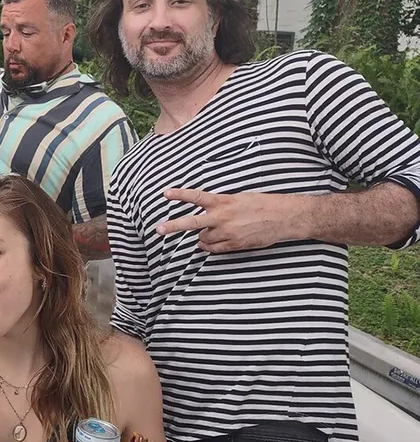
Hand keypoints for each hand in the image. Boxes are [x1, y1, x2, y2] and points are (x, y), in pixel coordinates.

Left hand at [155, 188, 306, 252]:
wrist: (284, 217)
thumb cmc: (262, 204)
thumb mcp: (238, 198)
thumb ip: (220, 205)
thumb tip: (206, 212)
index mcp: (223, 201)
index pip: (197, 196)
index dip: (180, 194)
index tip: (166, 193)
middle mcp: (223, 217)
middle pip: (192, 222)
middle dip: (174, 226)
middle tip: (158, 230)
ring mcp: (228, 232)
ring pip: (203, 238)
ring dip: (203, 236)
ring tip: (213, 231)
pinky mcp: (235, 244)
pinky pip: (214, 249)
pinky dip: (210, 247)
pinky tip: (211, 243)